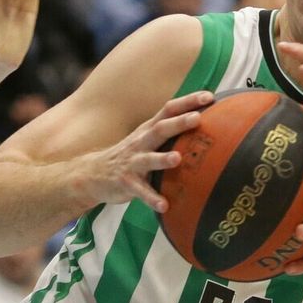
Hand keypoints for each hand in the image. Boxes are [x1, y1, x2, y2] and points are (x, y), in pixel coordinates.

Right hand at [77, 90, 212, 210]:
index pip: (168, 110)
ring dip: (163, 159)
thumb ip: (170, 132)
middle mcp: (141, 142)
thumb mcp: (146, 138)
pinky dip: (152, 198)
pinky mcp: (126, 183)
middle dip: (178, 123)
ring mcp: (133, 163)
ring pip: (149, 159)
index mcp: (148, 130)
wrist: (94, 173)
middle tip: (197, 118)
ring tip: (177, 159)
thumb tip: (204, 124)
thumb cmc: (131, 155)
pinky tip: (164, 205)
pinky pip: (141, 192)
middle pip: (160, 129)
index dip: (187, 102)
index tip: (208, 97)